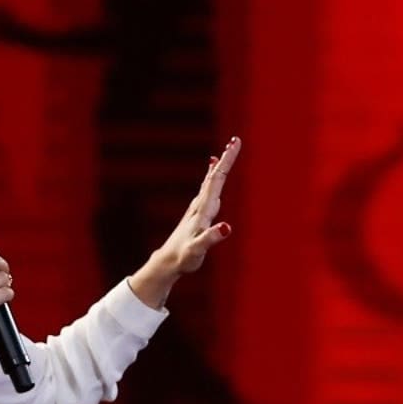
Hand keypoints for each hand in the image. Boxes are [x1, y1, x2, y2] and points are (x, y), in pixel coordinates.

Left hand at [128, 136, 239, 307]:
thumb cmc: (184, 257)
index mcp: (203, 210)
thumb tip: (226, 227)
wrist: (168, 262)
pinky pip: (207, 192)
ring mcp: (197, 209)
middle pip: (214, 177)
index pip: (217, 180)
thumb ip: (211, 238)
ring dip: (219, 167)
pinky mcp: (197, 215)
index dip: (226, 161)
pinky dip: (211, 180)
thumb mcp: (198, 249)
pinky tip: (211, 177)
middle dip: (226, 159)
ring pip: (210, 183)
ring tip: (224, 153)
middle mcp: (200, 206)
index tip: (234, 142)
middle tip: (235, 141)